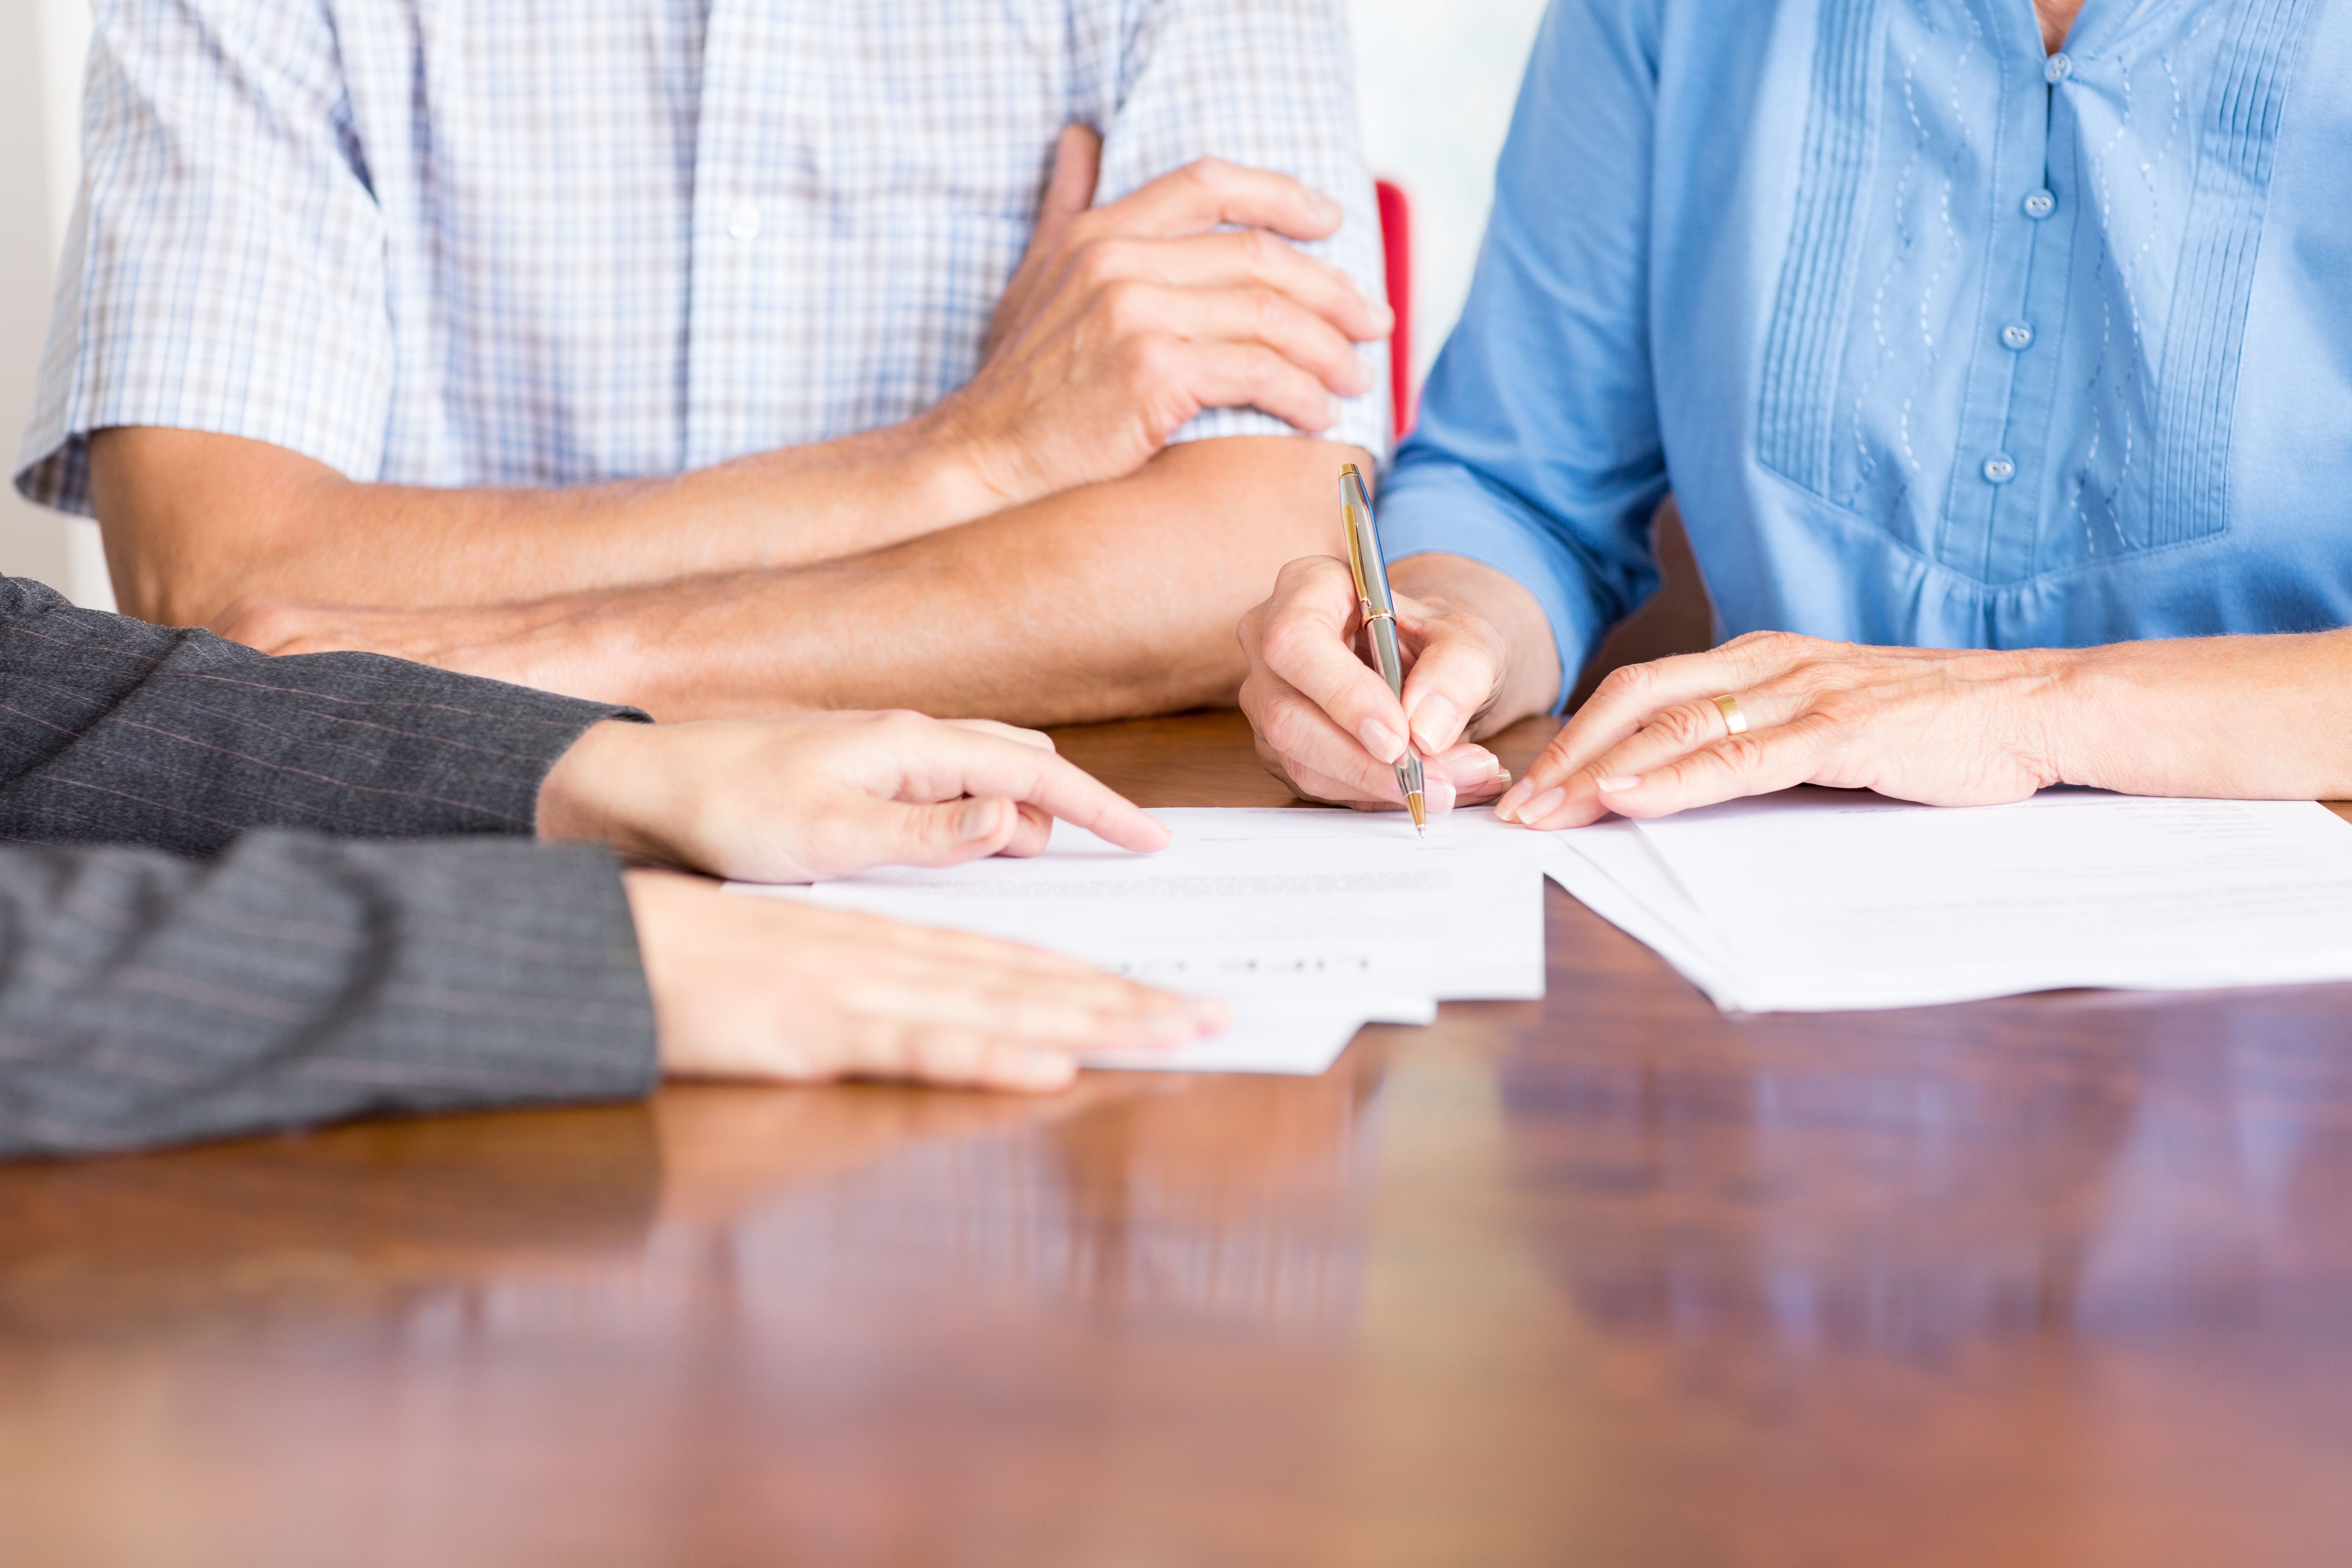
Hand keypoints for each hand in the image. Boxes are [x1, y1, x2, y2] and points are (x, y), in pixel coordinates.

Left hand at [538, 709, 1171, 880]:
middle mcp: (905, 738)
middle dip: (1071, 808)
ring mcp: (881, 753)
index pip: (1036, 770)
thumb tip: (1018, 824)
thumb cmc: (723, 807)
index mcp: (910, 744)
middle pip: (1021, 763)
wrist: (637, 784)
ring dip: (1019, 818)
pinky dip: (974, 821)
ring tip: (1030, 873)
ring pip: (983, 776)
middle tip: (1106, 863)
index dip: (1101, 807)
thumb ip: (930, 833)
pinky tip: (962, 856)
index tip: (1151, 840)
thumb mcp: (831, 835)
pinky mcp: (857, 773)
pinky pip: (943, 792)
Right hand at [625, 871, 1220, 1091]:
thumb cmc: (707, 961)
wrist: (615, 942)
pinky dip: (989, 1057)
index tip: (1173, 995)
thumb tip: (948, 1007)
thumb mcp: (808, 966)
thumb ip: (879, 983)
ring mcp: (863, 991)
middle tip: (1218, 1014)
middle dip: (1129, 999)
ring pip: (1000, 1006)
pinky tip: (1049, 1066)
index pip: (1019, 961)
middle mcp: (896, 957)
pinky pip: (921, 1045)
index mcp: (894, 944)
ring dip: (1092, 1022)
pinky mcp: (820, 1030)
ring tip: (1174, 1031)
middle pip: (1032, 980)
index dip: (1100, 980)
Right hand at [934, 125, 1391, 509]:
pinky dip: (1299, 393)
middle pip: (1259, 257)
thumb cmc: (1017, 386)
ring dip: (1326, 349)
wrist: (981, 461)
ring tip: (1353, 378)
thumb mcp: (1032, 279)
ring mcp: (1135, 314)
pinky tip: (1316, 415)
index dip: (1281, 196)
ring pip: (1269, 316)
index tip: (1330, 221)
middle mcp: (1118, 261)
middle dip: (1330, 290)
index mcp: (1099, 233)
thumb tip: (1080, 141)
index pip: (1209, 184)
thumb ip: (1064, 208)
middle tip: (1371, 323)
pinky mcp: (1152, 372)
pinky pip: (1257, 372)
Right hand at [1237, 554, 1516, 811]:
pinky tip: (1421, 789)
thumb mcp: (1468, 640)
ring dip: (1377, 785)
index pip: (1295, 639)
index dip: (1342, 693)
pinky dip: (1373, 795)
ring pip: (1298, 759)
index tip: (1398, 738)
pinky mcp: (1279, 746)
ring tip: (1448, 788)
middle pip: (1288, 714)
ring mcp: (1267, 697)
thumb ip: (1458, 671)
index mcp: (1307, 587)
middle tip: (1436, 783)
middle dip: (1365, 762)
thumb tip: (1426, 730)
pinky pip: (1315, 783)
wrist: (1425, 670)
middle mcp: (1269, 641)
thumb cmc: (1435, 642)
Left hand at [1492, 632, 2070, 827]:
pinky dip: (1676, 779)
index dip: (1578, 733)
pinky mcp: (1844, 732)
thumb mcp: (1830, 724)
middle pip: (1638, 699)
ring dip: (1602, 772)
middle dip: (1568, 752)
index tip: (1530, 781)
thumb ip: (1764, 742)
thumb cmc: (1936, 725)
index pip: (1645, 690)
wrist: (2039, 707)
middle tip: (1514, 806)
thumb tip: (1690, 783)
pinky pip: (1741, 757)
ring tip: (1547, 811)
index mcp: (1763, 659)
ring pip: (1678, 727)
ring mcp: (1807, 695)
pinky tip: (1629, 798)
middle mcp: (1772, 665)